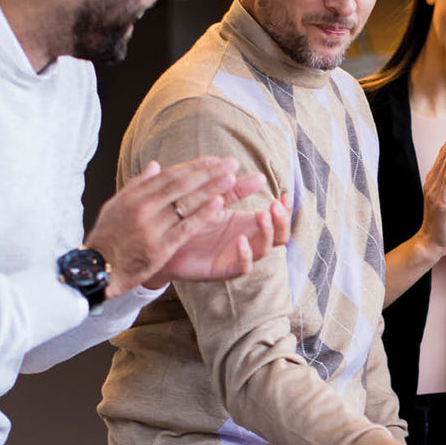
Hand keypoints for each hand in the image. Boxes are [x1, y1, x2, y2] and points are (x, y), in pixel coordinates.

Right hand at [86, 158, 258, 297]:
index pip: (169, 175)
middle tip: (231, 163)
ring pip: (186, 203)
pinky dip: (203, 215)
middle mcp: (144, 207)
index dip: (194, 166)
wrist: (97, 268)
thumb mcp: (116, 205)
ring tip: (231, 179)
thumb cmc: (108, 236)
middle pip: (181, 185)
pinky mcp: (160, 247)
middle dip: (208, 173)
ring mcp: (152, 227)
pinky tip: (219, 206)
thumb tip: (156, 165)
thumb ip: (138, 184)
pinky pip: (186, 228)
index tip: (214, 160)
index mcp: (135, 196)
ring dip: (211, 189)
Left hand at [144, 190, 290, 287]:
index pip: (277, 219)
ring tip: (262, 215)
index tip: (285, 194)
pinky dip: (245, 255)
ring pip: (264, 250)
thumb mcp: (212, 200)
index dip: (285, 209)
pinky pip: (242, 267)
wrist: (160, 241)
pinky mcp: (222, 269)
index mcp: (246, 223)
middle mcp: (246, 240)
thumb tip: (258, 175)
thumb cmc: (186, 220)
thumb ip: (232, 188)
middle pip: (279, 236)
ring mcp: (236, 255)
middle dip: (282, 220)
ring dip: (267, 233)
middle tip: (275, 205)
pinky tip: (240, 241)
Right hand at [416, 124, 445, 258]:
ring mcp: (434, 192)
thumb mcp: (442, 197)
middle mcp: (431, 184)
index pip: (442, 158)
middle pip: (442, 157)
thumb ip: (443, 184)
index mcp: (433, 182)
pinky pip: (445, 182)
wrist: (432, 242)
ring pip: (444, 165)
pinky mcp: (440, 201)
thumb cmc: (439, 221)